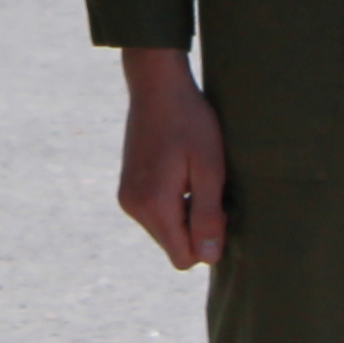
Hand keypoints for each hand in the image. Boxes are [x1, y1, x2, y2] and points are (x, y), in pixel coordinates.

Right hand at [112, 48, 228, 270]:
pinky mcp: (127, 187)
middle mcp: (133, 207)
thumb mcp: (209, 168)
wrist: (156, 84)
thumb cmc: (189, 121)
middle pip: (173, 245)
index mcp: (154, 205)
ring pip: (165, 230)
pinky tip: (179, 171)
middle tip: (207, 186)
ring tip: (192, 174)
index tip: (216, 207)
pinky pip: (155, 214)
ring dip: (184, 213)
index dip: (206, 242)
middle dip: (195, 227)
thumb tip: (208, 257)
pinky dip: (171, 203)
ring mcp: (127, 197)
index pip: (183, 258)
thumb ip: (208, 216)